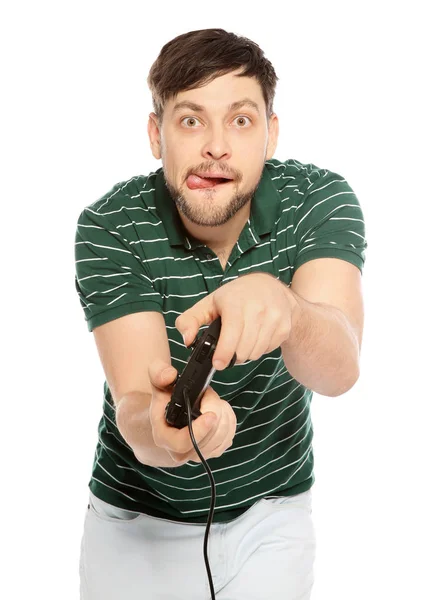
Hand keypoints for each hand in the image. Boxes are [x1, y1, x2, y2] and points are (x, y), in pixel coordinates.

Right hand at [148, 360, 236, 464]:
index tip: (211, 415)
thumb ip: (159, 374)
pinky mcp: (213, 451)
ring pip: (222, 437)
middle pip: (208, 438)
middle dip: (216, 412)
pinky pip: (229, 437)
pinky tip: (220, 410)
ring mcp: (198, 454)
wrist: (169, 417)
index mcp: (164, 437)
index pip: (183, 443)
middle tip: (209, 395)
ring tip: (214, 401)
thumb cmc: (165, 401)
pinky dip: (229, 421)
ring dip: (223, 415)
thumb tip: (170, 375)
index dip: (200, 430)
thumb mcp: (158, 384)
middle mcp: (180, 452)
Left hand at [175, 272, 298, 369]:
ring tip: (241, 341)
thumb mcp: (209, 303)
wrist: (271, 287)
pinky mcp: (284, 327)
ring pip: (255, 352)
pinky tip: (255, 336)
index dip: (224, 351)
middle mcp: (258, 308)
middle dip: (232, 355)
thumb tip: (187, 340)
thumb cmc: (236, 296)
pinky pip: (267, 350)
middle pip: (243, 348)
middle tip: (228, 350)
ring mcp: (274, 317)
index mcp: (236, 302)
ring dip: (245, 353)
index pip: (232, 331)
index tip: (218, 364)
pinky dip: (258, 349)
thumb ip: (190, 320)